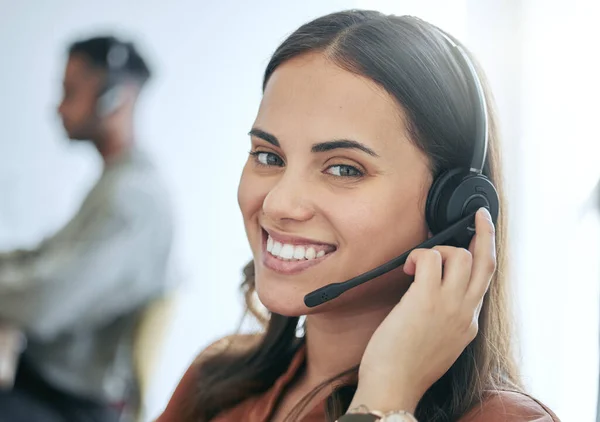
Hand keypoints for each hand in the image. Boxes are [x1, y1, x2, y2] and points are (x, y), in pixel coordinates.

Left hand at [351, 207, 496, 412]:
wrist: (394, 387)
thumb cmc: (407, 367)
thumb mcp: (440, 344)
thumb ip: (445, 318)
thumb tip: (433, 294)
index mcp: (469, 323)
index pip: (484, 281)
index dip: (483, 255)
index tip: (480, 238)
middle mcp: (465, 312)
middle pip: (486, 263)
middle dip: (485, 233)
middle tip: (478, 217)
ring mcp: (449, 305)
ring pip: (461, 255)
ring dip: (439, 249)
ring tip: (418, 263)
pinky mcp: (426, 299)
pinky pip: (431, 258)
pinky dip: (419, 254)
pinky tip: (408, 267)